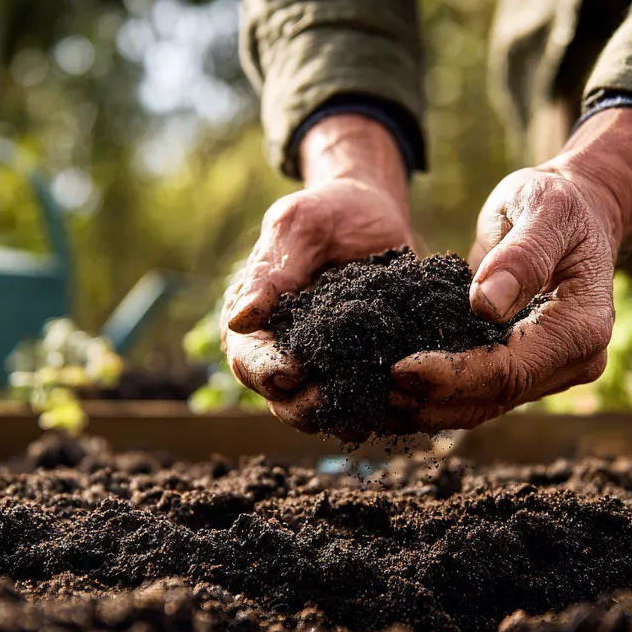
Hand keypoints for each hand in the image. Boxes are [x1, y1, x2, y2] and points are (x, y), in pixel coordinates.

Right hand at [222, 114, 412, 430]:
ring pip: (318, 411)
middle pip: (280, 398)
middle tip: (330, 402)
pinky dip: (374, 411)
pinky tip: (392, 409)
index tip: (292, 370)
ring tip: (363, 419)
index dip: (266, 370)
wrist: (378, 212)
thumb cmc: (329, 211)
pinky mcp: (361, 368)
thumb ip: (271, 272)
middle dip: (301, 406)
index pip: (248, 358)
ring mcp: (323, 364)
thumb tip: (239, 319)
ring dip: (337, 418)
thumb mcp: (298, 227)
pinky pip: (361, 402)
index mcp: (255, 319)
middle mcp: (283, 349)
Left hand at [387, 107, 631, 431]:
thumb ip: (522, 255)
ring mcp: (550, 369)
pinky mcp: (525, 368)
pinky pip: (482, 394)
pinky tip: (399, 394)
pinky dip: (441, 398)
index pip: (512, 369)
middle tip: (378, 389)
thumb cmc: (560, 202)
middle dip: (436, 399)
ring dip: (433, 408)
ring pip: (487, 406)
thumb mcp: (544, 209)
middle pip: (497, 397)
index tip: (401, 368)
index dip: (455, 376)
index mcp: (582, 327)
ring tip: (378, 401)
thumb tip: (486, 305)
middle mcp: (573, 360)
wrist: (576, 212)